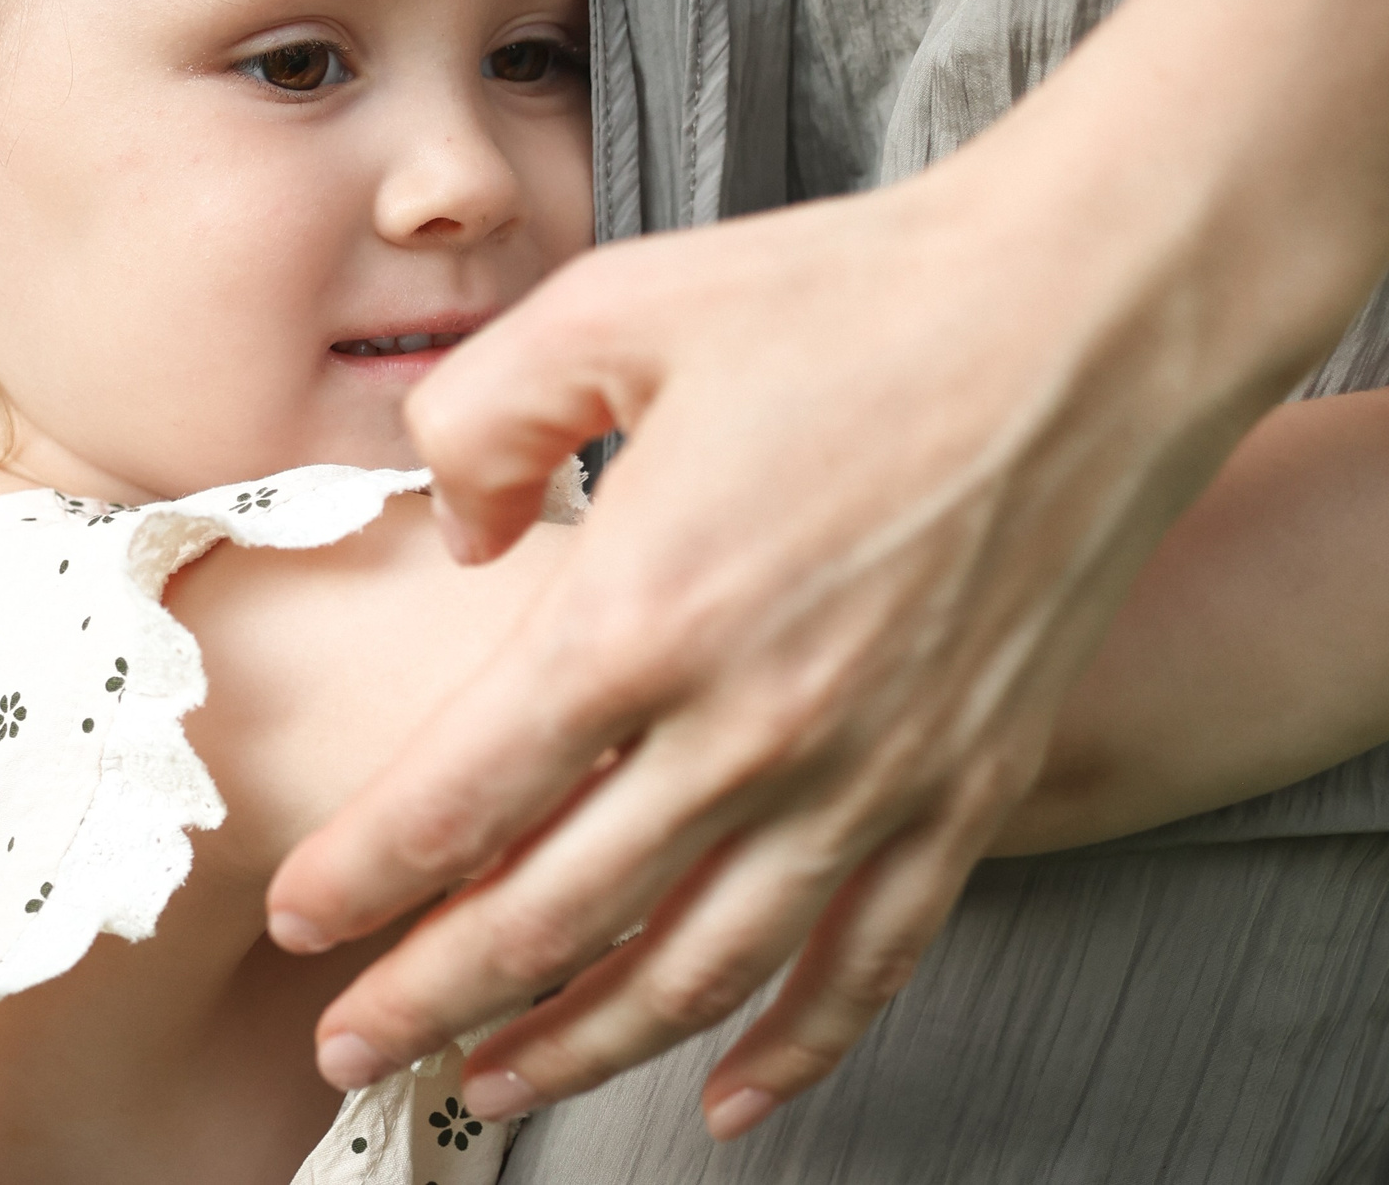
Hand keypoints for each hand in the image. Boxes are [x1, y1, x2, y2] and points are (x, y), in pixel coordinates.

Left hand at [263, 65, 1322, 1138]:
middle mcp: (749, 730)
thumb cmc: (856, 296)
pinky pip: (868, 963)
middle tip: (352, 1047)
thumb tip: (463, 535)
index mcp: (642, 614)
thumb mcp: (615, 306)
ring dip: (580, 1049)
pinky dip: (793, 1048)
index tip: (301, 923)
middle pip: (554, 919)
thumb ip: (486, 419)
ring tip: (497, 1086)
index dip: (362, 879)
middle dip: (432, 999)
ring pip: (695, 973)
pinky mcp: (965, 788)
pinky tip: (729, 1092)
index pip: (461, 798)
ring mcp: (868, 778)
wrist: (1087, 316)